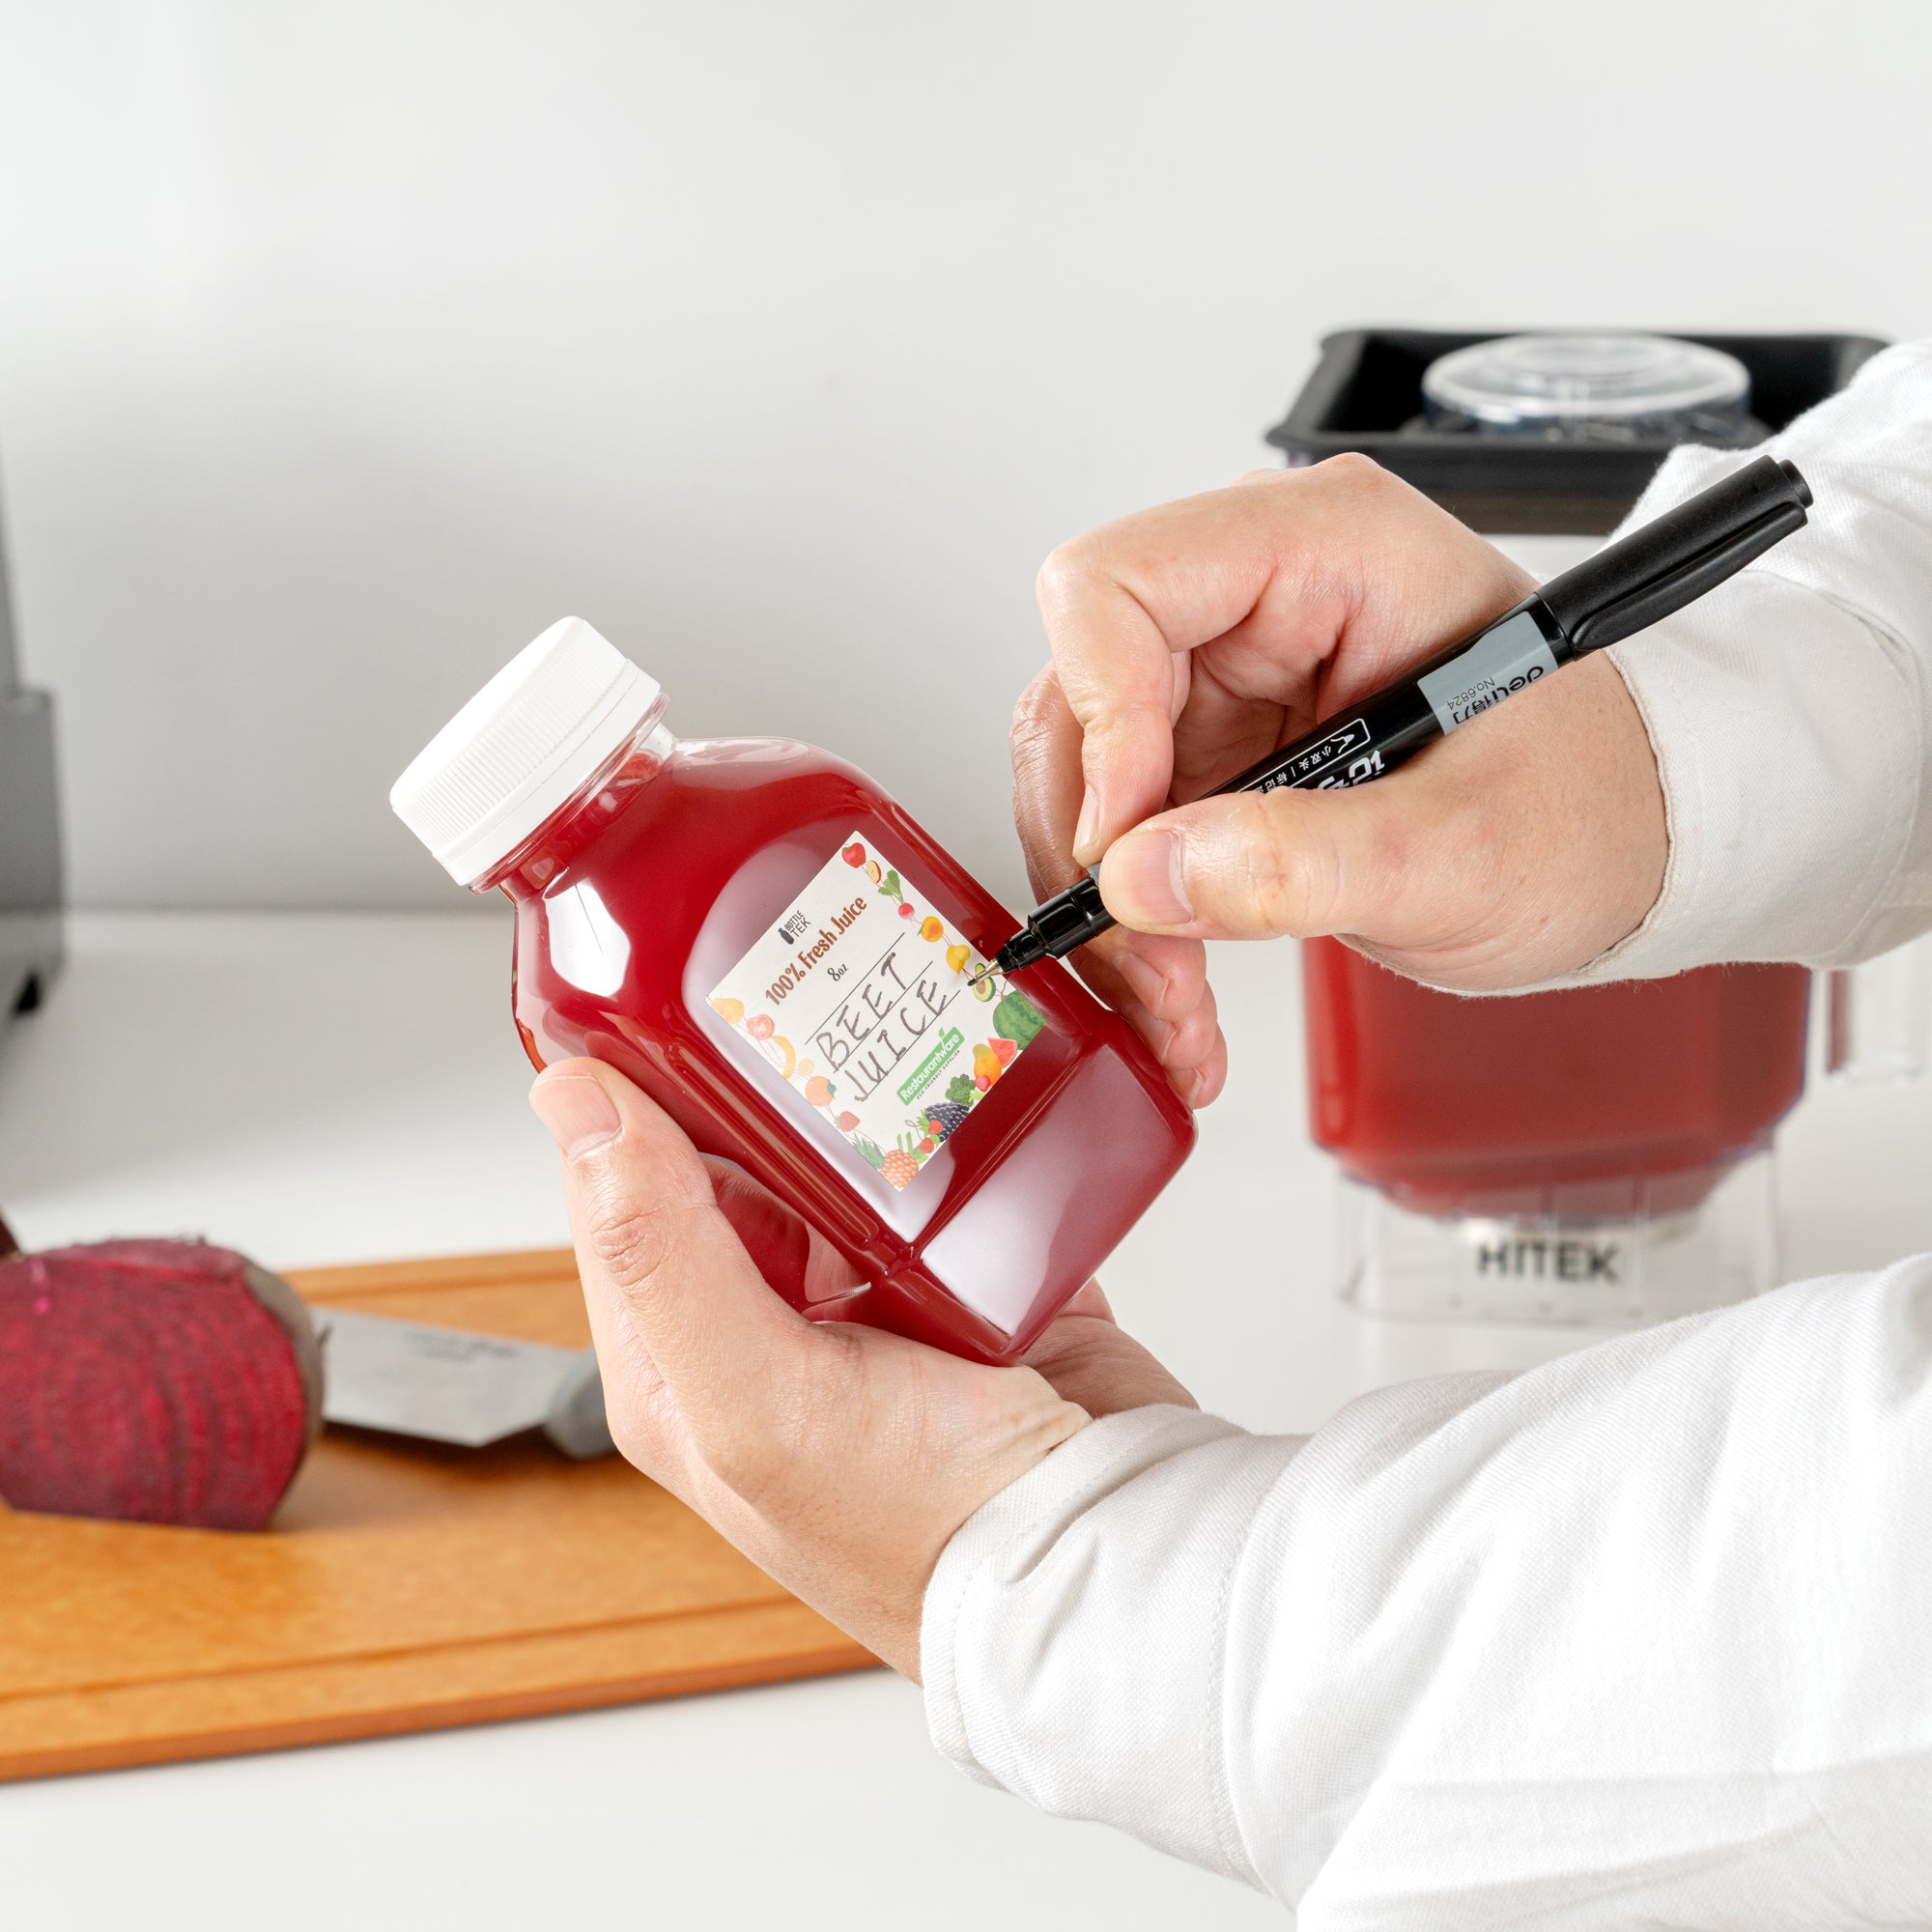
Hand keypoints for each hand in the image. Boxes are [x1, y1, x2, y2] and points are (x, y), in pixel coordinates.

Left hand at [529, 1058, 1194, 1678]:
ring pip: (840, 1146)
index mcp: (681, 1355)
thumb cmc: (924, 1530)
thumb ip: (661, 1252)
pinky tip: (957, 1081)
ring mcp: (873, 1292)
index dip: (628, 1086)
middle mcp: (769, 1318)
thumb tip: (574, 1108)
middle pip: (735, 1150)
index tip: (659, 992)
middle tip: (783, 987)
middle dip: (753, 1071)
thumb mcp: (755, 1395)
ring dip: (857, 1089)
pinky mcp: (969, 1271)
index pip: (619, 1185)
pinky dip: (952, 1122)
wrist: (1109, 1555)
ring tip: (871, 1014)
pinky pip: (945, 1166)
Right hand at [1011, 455, 1667, 1087]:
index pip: (1119, 585)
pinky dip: (1136, 921)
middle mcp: (1260, 595)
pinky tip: (1179, 993)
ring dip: (1111, 906)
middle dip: (1096, 847)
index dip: (1097, 713)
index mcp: (1330, 549)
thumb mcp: (1466, 849)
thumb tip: (1142, 875)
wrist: (1633, 843)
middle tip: (1147, 960)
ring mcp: (1231, 675)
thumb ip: (1301, 862)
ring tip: (1173, 1005)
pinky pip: (1124, 830)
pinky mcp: (1219, 751)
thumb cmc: (1596, 801)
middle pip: (1078, 694)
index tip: (1126, 842)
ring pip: (1083, 778)